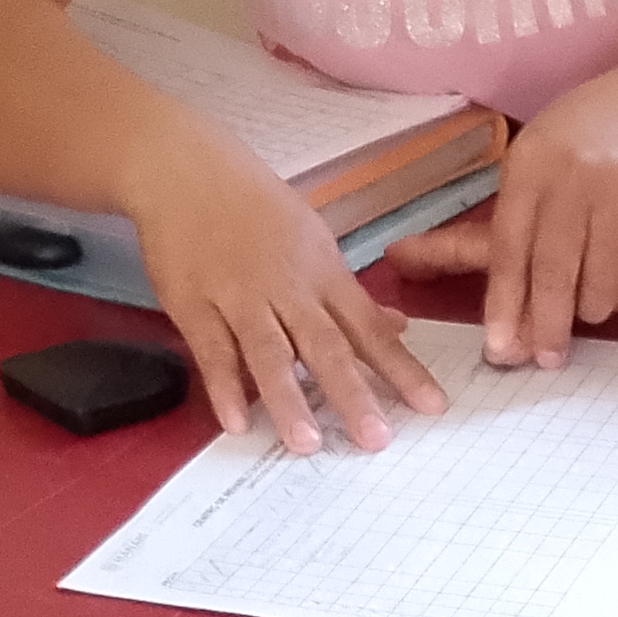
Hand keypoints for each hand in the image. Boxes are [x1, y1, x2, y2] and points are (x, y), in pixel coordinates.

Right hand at [128, 117, 446, 454]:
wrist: (185, 173)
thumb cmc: (256, 209)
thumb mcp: (313, 241)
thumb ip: (351, 294)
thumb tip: (397, 327)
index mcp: (323, 273)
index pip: (369, 327)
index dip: (401, 368)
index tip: (432, 406)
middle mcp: (288, 288)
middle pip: (325, 344)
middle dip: (353, 393)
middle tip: (377, 440)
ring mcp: (239, 296)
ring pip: (269, 351)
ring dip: (290, 398)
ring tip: (308, 443)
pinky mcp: (194, 305)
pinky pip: (212, 350)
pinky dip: (224, 386)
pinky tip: (238, 422)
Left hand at [390, 65, 617, 368]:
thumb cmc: (582, 152)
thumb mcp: (538, 168)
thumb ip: (517, 230)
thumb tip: (504, 314)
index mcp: (530, 165)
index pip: (507, 246)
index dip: (503, 300)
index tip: (499, 346)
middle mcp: (572, 172)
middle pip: (552, 267)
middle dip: (546, 321)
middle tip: (544, 358)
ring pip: (601, 275)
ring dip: (593, 304)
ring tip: (589, 310)